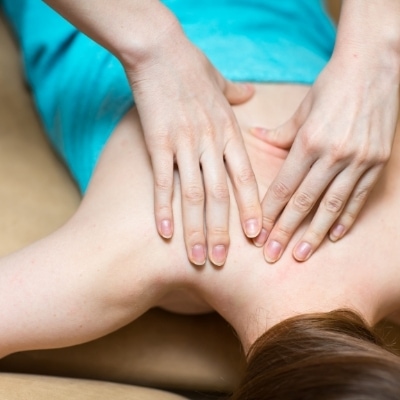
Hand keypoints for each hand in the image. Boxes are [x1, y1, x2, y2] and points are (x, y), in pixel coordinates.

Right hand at [125, 21, 260, 265]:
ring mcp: (184, 144)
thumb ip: (236, 93)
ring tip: (197, 258)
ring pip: (194, 195)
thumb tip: (250, 92)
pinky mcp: (157, 142)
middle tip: (224, 262)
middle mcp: (210, 142)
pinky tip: (165, 233)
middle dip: (224, 231)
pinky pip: (163, 181)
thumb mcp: (219, 80)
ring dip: (197, 229)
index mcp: (228, 131)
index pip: (246, 177)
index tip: (259, 236)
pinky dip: (164, 209)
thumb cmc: (190, 65)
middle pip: (221, 195)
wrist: (158, 48)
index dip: (252, 208)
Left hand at [252, 55, 398, 262]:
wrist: (374, 66)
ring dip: (315, 234)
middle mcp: (333, 154)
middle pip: (304, 202)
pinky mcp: (377, 161)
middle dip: (286, 231)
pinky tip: (335, 236)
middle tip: (272, 255)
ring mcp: (358, 160)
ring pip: (332, 206)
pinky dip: (346, 218)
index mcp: (309, 141)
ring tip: (300, 255)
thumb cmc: (331, 86)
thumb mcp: (301, 108)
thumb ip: (279, 132)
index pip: (284, 186)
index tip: (258, 233)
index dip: (270, 212)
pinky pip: (358, 197)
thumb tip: (256, 137)